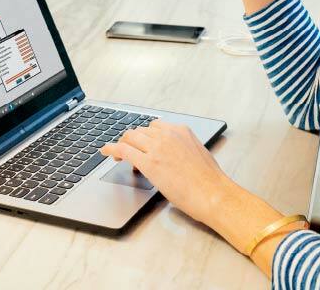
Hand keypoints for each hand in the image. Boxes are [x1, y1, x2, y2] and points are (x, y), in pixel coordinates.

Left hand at [100, 119, 233, 225]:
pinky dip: (112, 149)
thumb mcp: (197, 154)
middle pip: (140, 131)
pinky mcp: (148, 163)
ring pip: (130, 138)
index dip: (146, 136)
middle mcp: (167, 135)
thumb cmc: (209, 181)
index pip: (155, 126)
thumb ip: (181, 149)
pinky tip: (106, 152)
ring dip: (123, 145)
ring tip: (118, 156)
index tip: (142, 144)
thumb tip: (172, 156)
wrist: (213, 194)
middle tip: (128, 152)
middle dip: (132, 140)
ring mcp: (157, 147)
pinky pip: (123, 150)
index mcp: (181, 131)